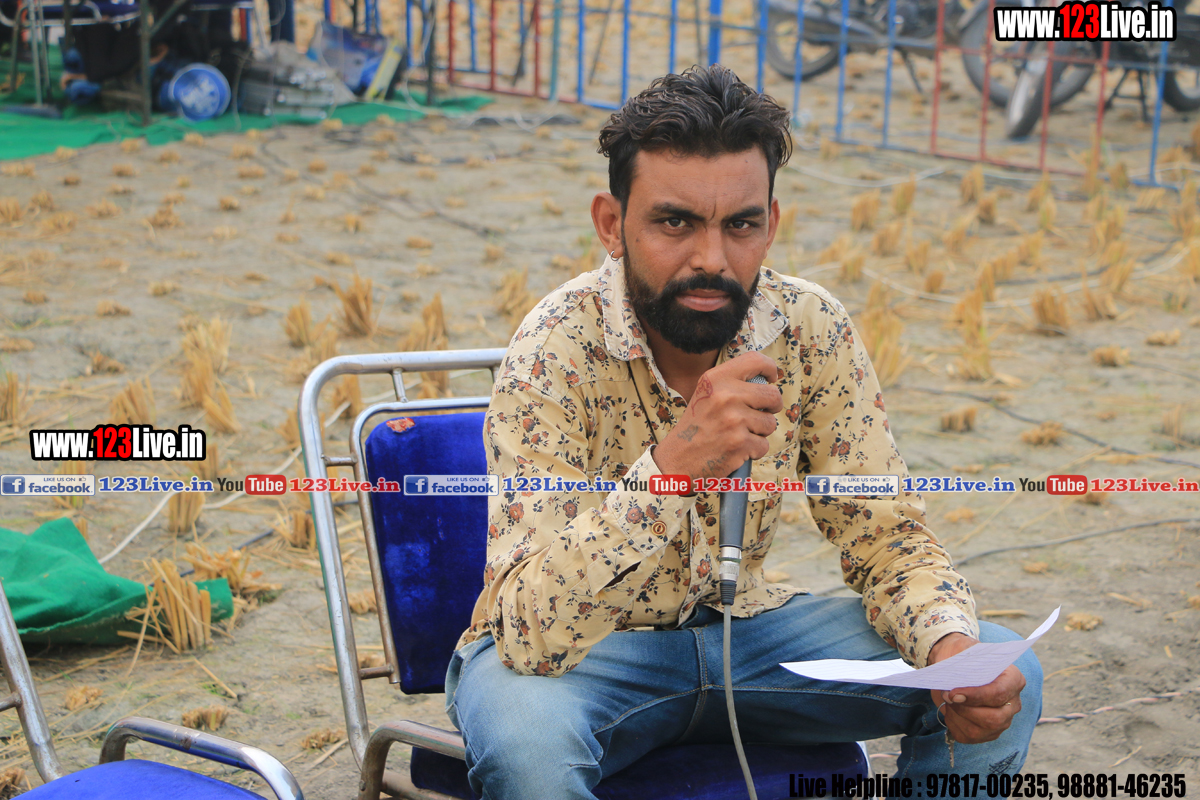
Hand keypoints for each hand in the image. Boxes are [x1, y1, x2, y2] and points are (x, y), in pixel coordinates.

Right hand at [652, 352, 782, 479]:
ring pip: (770, 422)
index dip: (770, 368)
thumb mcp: (706, 393)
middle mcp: (725, 396)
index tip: (771, 378)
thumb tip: (766, 380)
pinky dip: (754, 450)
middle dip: (772, 407)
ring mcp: (734, 421)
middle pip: (773, 395)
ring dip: (761, 431)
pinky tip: (737, 449)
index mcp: (716, 379)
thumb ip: (731, 383)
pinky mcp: (740, 444)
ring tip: (740, 433)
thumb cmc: (696, 426)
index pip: (755, 361)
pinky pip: (764, 444)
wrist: (677, 458)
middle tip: (761, 413)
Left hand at [928, 633, 1025, 744]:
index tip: (953, 694)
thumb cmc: (961, 656)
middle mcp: (1013, 703)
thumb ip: (957, 663)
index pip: (999, 693)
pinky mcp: (989, 732)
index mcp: (1013, 679)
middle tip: (947, 697)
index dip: (975, 696)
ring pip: (980, 730)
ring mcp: (1003, 720)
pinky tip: (951, 712)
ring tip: (948, 702)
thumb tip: (950, 681)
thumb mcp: (960, 650)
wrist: (956, 665)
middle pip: (994, 718)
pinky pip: (970, 737)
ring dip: (957, 717)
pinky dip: (954, 725)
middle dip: (965, 710)